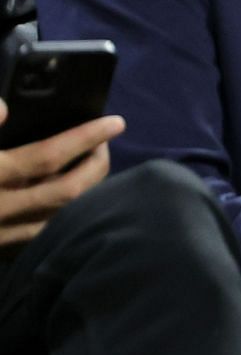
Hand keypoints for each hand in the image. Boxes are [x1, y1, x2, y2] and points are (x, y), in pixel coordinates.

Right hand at [0, 104, 123, 244]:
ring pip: (63, 216)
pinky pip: (44, 233)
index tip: (115, 123)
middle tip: (104, 144)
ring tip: (94, 167)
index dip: (85, 138)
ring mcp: (3, 232)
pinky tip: (74, 201)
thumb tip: (6, 108)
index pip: (49, 156)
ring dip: (87, 191)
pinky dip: (66, 215)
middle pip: (70, 190)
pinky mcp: (1, 247)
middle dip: (96, 165)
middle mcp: (4, 207)